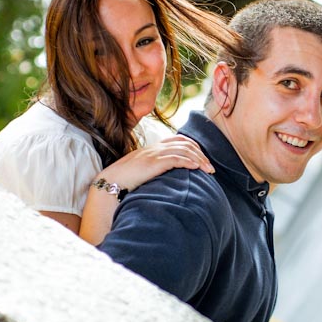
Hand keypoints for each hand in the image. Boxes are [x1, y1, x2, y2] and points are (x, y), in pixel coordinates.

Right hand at [98, 135, 213, 191]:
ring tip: (208, 170)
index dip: (195, 148)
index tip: (203, 160)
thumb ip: (156, 166)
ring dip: (199, 160)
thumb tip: (168, 175)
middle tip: (210, 168)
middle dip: (201, 155)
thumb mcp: (143, 169)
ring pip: (184, 151)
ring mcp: (154, 154)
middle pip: (186, 144)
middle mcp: (155, 147)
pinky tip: (196, 168)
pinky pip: (175, 159)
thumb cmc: (125, 179)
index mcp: (154, 147)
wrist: (111, 181)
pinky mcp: (153, 163)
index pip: (180, 140)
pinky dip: (188, 162)